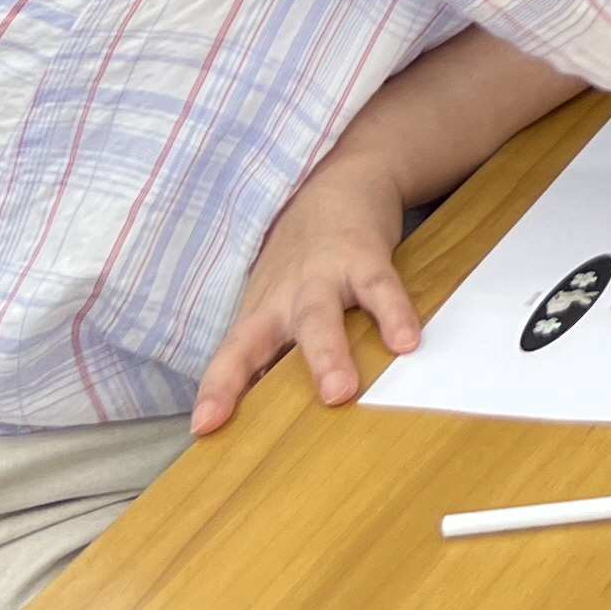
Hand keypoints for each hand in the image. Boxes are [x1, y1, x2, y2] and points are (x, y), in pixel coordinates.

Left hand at [192, 159, 416, 433]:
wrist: (341, 183)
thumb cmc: (306, 256)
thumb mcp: (280, 298)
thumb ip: (279, 350)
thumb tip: (272, 413)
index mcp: (261, 313)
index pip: (231, 355)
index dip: (218, 389)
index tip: (204, 427)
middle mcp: (283, 297)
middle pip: (263, 341)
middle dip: (254, 381)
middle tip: (253, 420)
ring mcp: (322, 275)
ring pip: (318, 319)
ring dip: (326, 356)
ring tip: (340, 392)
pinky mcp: (364, 256)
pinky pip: (378, 289)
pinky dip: (393, 314)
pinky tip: (406, 341)